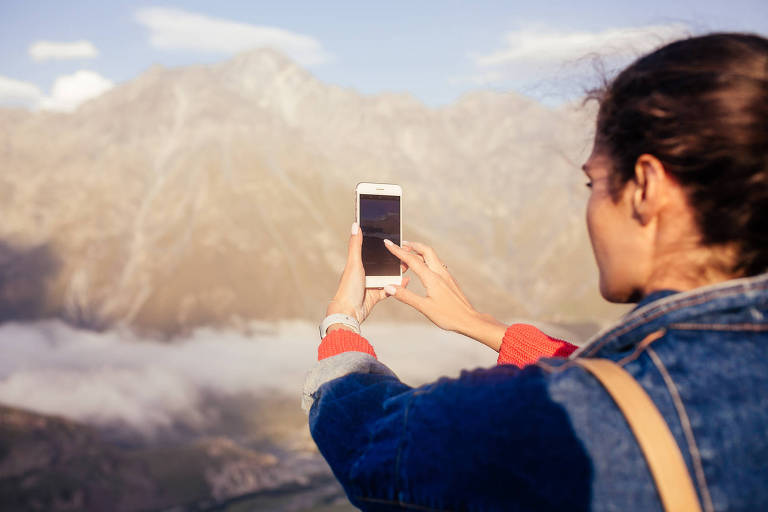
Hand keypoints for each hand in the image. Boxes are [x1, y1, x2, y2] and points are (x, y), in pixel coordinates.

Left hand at [326, 223, 409, 324]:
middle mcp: (364, 273)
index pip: (373, 251)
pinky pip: (389, 289)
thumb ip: (356, 244)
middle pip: (383, 263)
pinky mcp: (376, 296)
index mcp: (358, 264)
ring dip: (398, 272)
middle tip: (407, 252)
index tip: (396, 239)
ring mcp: (370, 285)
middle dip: (395, 258)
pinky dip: (397, 286)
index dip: (384, 245)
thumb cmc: (348, 287)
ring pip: (388, 276)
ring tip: (409, 265)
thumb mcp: (354, 263)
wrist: (349, 312)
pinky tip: (405, 281)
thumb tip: (355, 224)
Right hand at [383, 240, 505, 349]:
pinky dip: (427, 259)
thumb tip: (389, 287)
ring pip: (432, 256)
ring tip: (409, 253)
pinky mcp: (449, 280)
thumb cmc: (448, 316)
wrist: (469, 320)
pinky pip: (436, 264)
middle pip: (425, 251)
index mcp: (432, 278)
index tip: (388, 243)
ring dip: (420, 251)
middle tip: (400, 244)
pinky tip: (424, 267)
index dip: (398, 251)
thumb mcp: (424, 307)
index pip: (412, 260)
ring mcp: (446, 276)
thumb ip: (406, 296)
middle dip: (412, 245)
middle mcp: (440, 273)